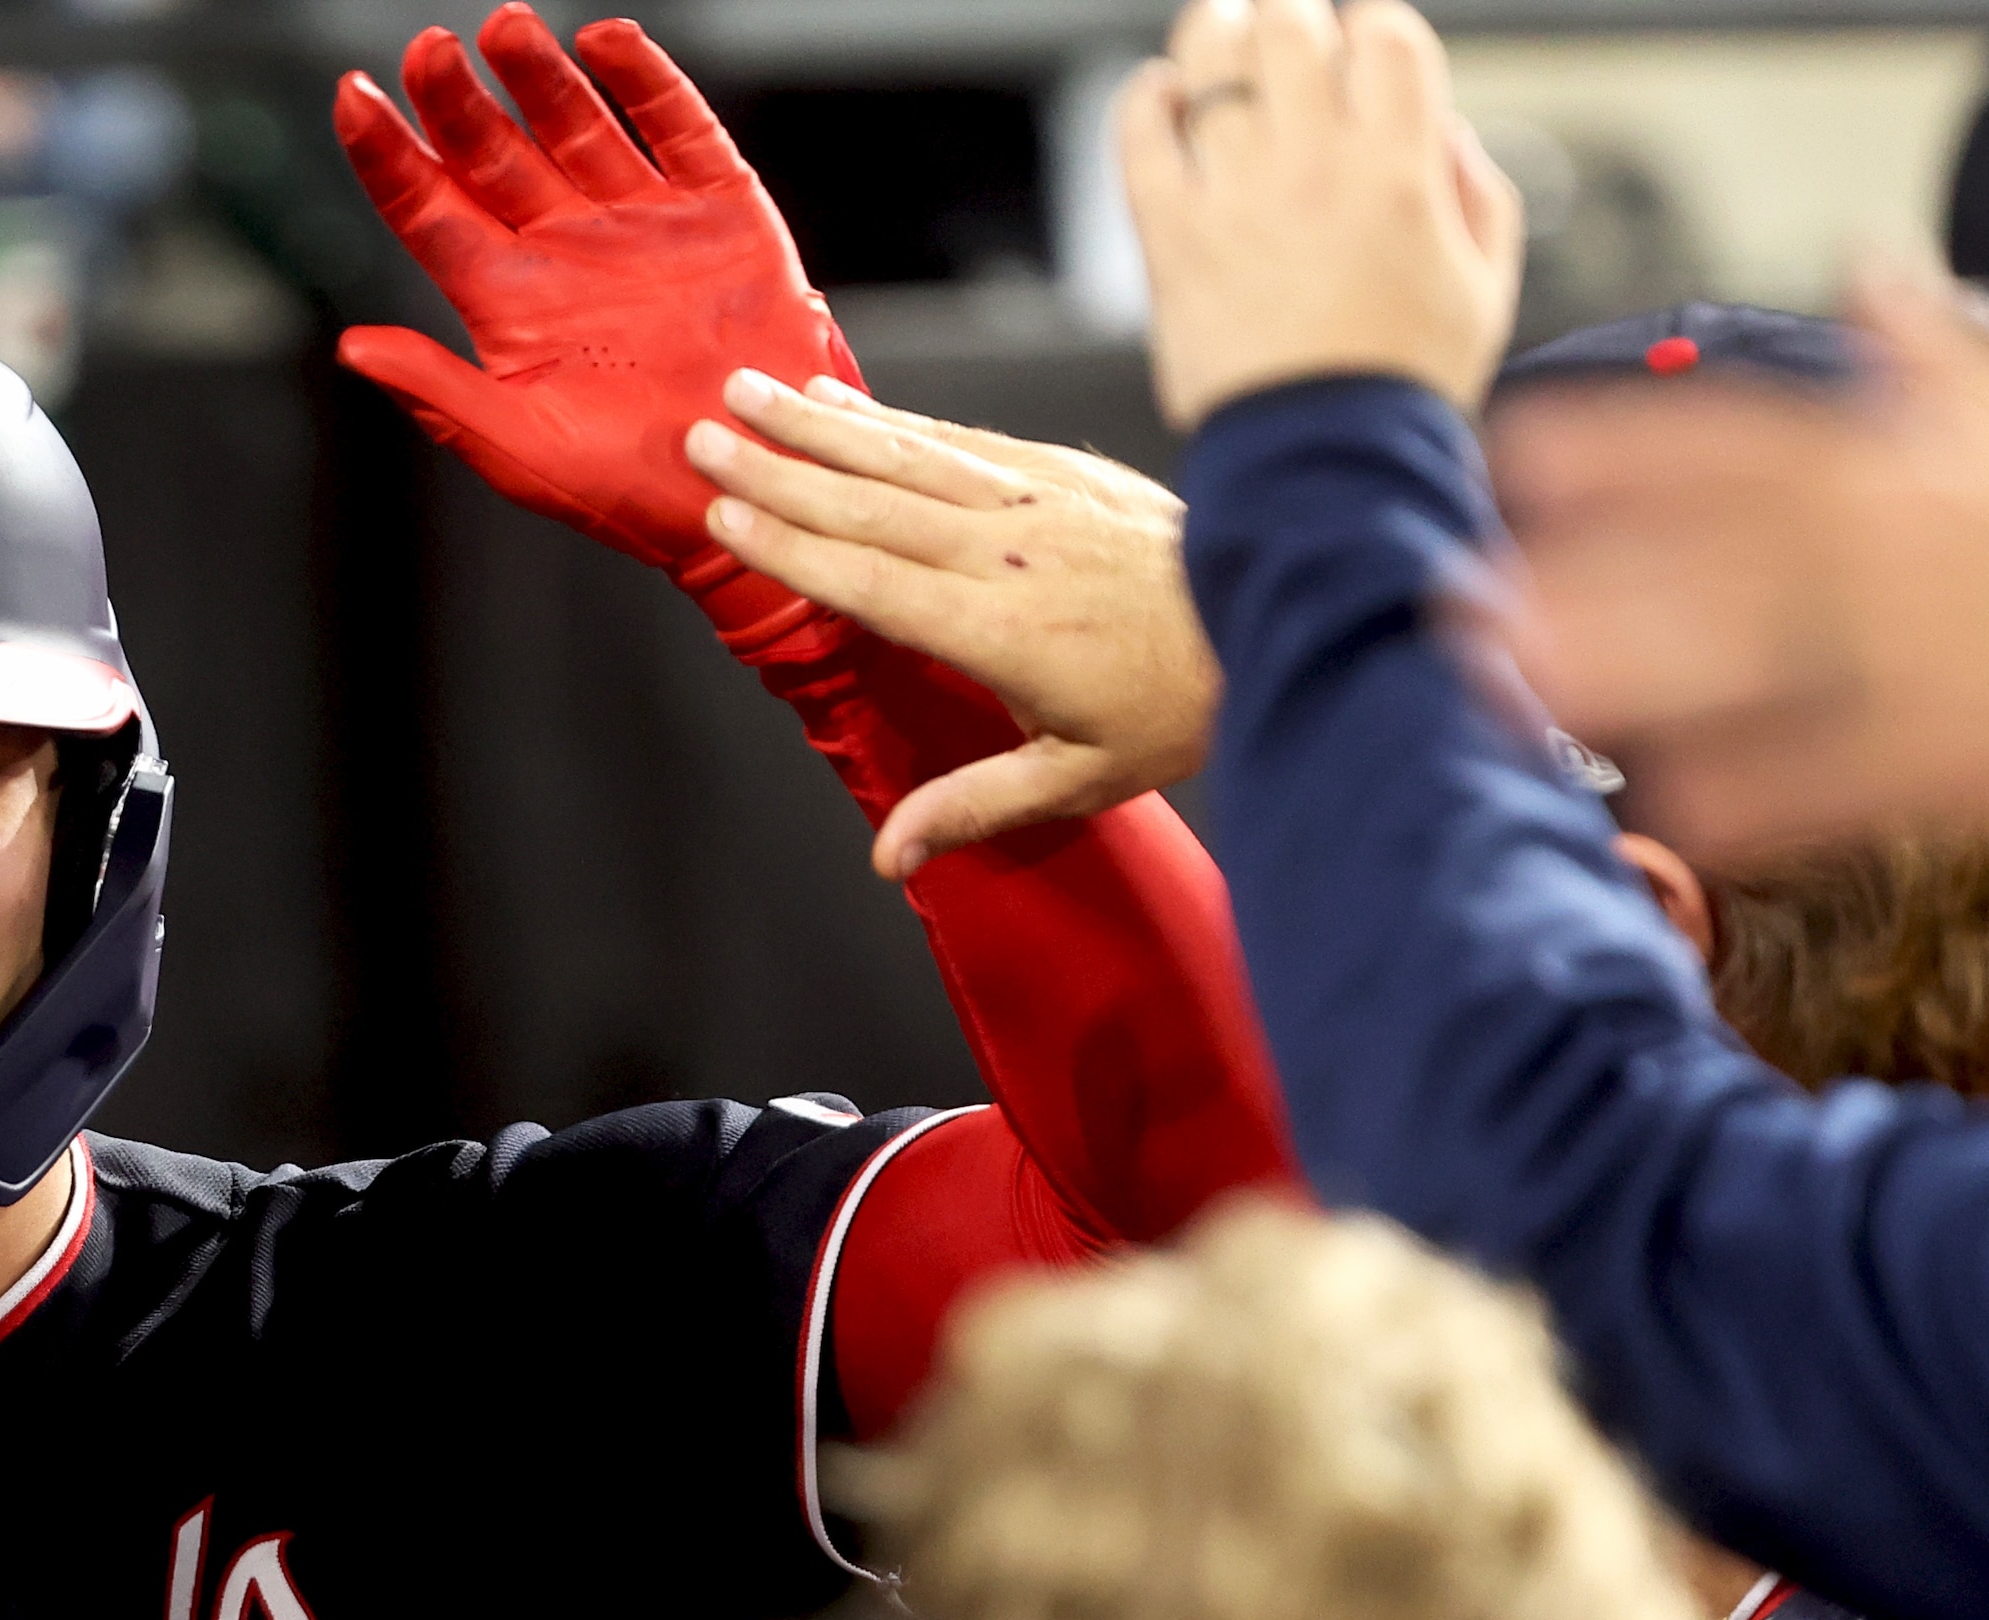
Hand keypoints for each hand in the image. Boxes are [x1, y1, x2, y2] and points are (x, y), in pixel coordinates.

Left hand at [332, 7, 861, 655]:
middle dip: (456, 99)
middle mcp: (567, 247)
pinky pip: (677, 126)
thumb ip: (437, 392)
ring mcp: (641, 221)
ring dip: (538, 73)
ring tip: (505, 29)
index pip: (430, 209)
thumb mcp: (520, 451)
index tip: (353, 100)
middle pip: (492, 151)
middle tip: (428, 51)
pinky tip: (607, 44)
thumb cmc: (631, 489)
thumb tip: (353, 349)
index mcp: (511, 301)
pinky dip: (646, 80)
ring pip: (575, 122)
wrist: (752, 489)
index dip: (389, 154)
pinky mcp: (718, 210)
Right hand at [688, 376, 1218, 873]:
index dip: (791, 547)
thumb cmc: (1176, 705)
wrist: (1284, 609)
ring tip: (750, 394)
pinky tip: (844, 405)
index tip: (725, 515)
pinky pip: (959, 439)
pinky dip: (894, 420)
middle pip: (870, 504)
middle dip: (779, 469)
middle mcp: (1007, 553)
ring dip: (820, 424)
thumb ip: (975, 807)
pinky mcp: (1061, 471)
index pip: (871, 581)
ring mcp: (1035, 501)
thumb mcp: (1080, 777)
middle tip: (704, 434)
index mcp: (999, 630)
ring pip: (906, 455)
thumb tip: (888, 858)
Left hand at [1117, 0, 1523, 433]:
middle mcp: (1318, 167)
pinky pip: (1140, 139)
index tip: (1359, 44)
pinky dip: (1145, 101)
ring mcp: (1238, 198)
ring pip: (1211, 64)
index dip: (1371, 23)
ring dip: (1214, 34)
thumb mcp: (1485, 282)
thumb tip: (1439, 126)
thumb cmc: (1403, 383)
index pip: (1386, 34)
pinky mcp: (1172, 239)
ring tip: (1219, 35)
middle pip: (1291, 28)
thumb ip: (1473, 188)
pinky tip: (1161, 94)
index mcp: (1403, 168)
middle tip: (1284, 33)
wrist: (1322, 464)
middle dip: (1289, 15)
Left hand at [1498, 269, 1988, 863]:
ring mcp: (1909, 660)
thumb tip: (1872, 272)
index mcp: (1903, 470)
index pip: (1733, 441)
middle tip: (1455, 603)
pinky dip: (1743, 803)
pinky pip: (1822, 788)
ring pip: (1740, 668)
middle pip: (1701, 563)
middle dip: (1576, 581)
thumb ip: (1934, 353)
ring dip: (1619, 681)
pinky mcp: (1944, 760)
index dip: (1615, 447)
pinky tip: (1660, 816)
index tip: (1511, 453)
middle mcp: (1887, 557)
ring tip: (1507, 697)